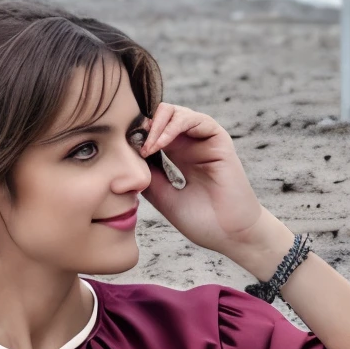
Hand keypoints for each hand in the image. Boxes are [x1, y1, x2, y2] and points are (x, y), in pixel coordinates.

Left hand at [134, 101, 292, 276]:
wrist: (230, 235)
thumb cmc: (202, 222)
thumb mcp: (164, 198)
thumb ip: (147, 176)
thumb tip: (123, 160)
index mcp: (178, 155)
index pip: (153, 131)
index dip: (136, 135)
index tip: (119, 151)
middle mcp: (191, 143)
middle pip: (161, 117)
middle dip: (142, 127)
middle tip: (130, 147)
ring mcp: (204, 140)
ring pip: (174, 113)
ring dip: (155, 127)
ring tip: (145, 149)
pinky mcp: (218, 139)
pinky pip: (193, 119)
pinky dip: (173, 126)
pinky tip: (159, 145)